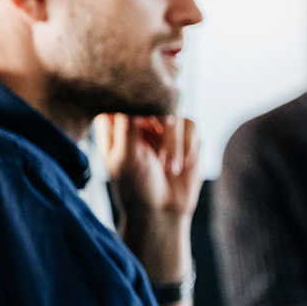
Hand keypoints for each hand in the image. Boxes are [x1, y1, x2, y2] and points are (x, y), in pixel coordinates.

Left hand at [95, 114, 200, 279]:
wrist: (163, 210)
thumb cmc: (136, 188)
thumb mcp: (125, 159)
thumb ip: (127, 129)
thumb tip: (132, 99)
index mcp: (114, 121)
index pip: (123, 95)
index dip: (135, 102)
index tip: (143, 119)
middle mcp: (138, 117)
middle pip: (154, 99)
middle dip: (163, 127)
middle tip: (164, 148)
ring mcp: (162, 124)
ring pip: (176, 111)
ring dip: (176, 143)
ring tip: (171, 168)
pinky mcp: (184, 133)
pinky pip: (191, 125)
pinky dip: (189, 146)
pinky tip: (182, 165)